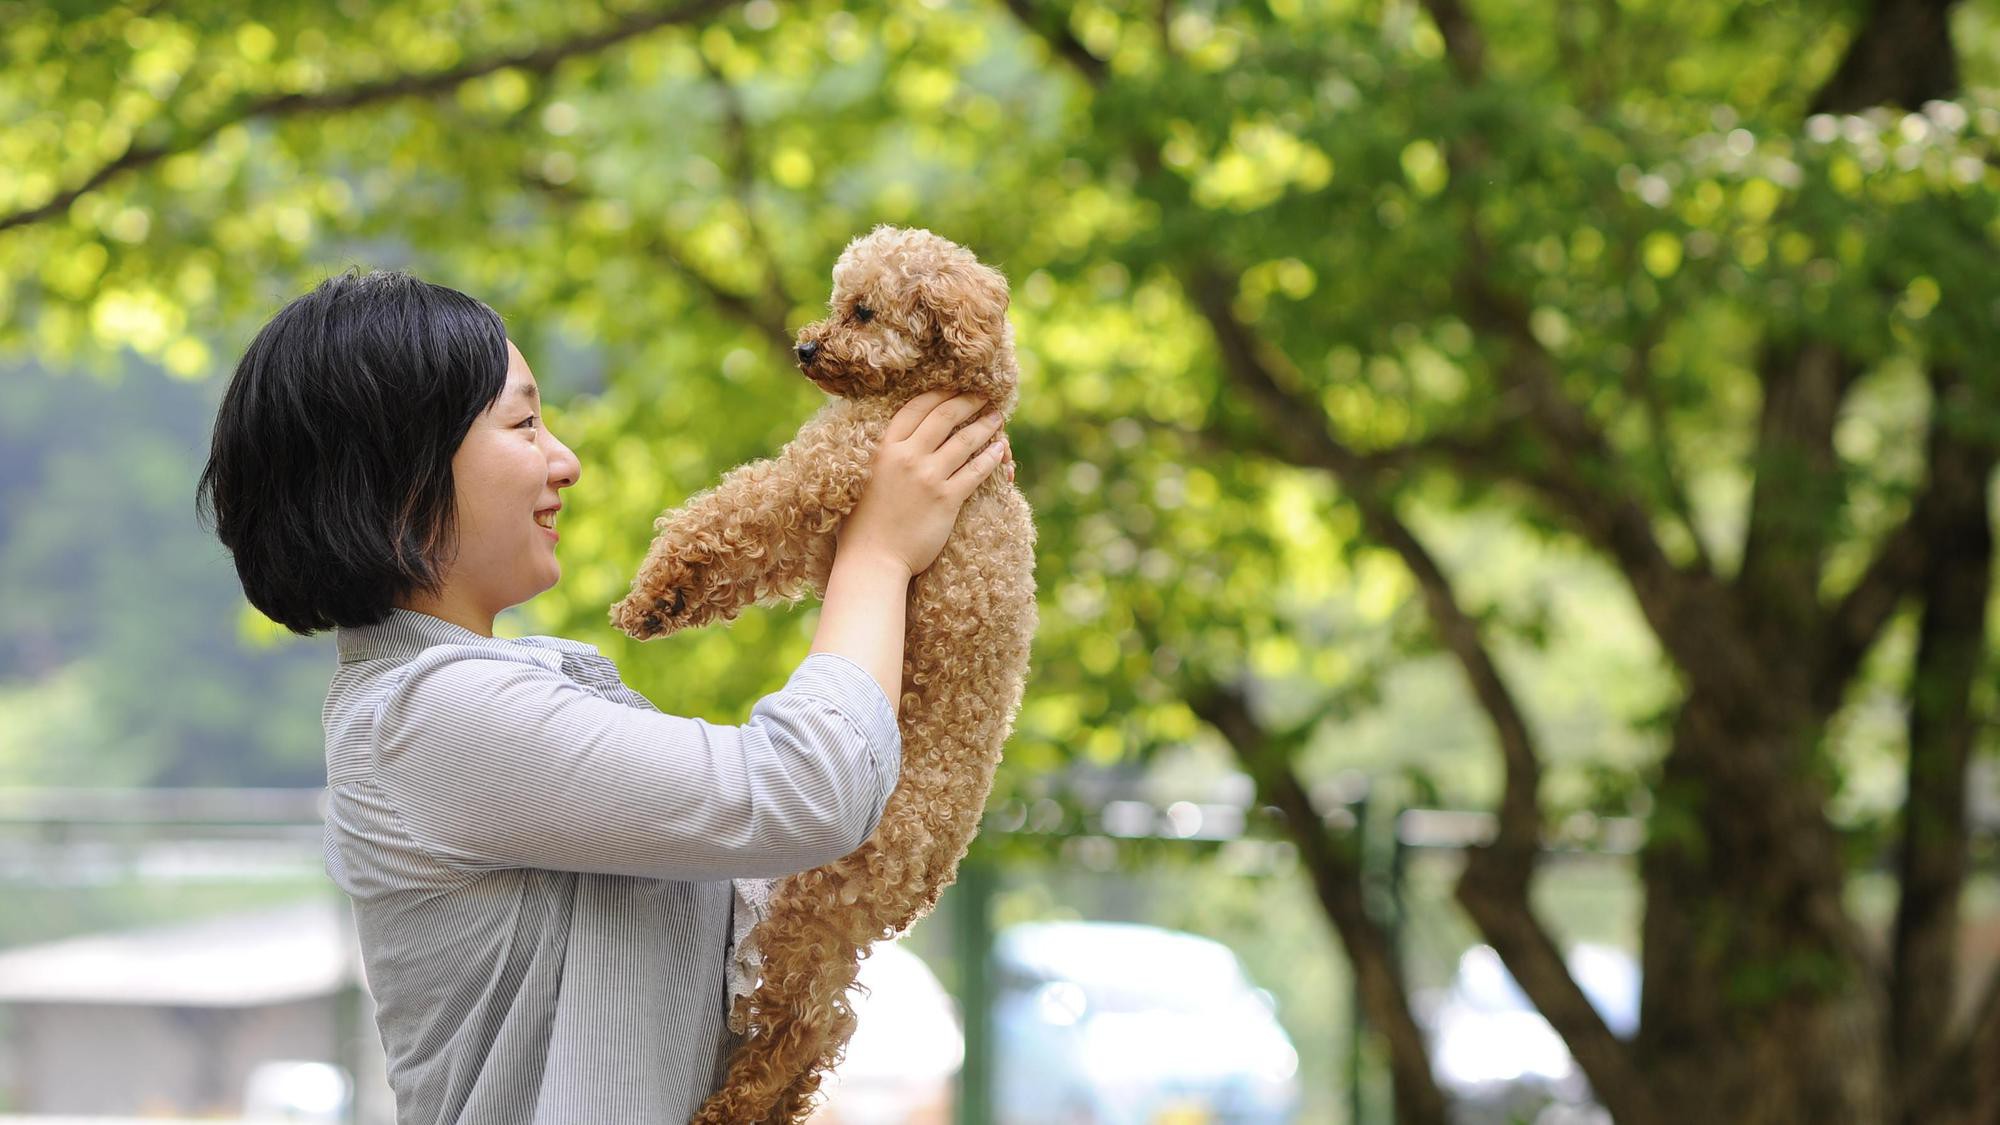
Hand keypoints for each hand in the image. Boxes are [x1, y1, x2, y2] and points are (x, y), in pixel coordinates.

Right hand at [839, 390, 1009, 577]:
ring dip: (985, 426)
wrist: (872, 559)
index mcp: (884, 447)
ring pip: (965, 441)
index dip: (939, 394)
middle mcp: (907, 456)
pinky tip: (1000, 450)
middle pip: (945, 417)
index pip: (916, 408)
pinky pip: (976, 472)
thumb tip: (897, 439)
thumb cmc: (862, 524)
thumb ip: (882, 454)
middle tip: (982, 396)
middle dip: (967, 401)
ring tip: (996, 418)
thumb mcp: (864, 476)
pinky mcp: (946, 500)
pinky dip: (991, 457)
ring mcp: (928, 477)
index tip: (954, 388)